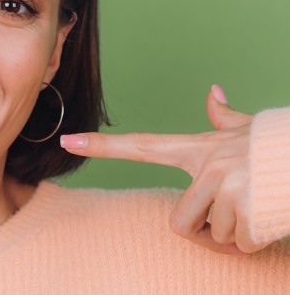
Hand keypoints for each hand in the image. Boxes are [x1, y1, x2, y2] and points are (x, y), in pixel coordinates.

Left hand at [60, 85, 264, 255]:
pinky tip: (265, 220)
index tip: (68, 139)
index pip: (140, 145)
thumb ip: (224, 118)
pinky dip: (253, 243)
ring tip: (252, 210)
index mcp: (196, 149)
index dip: (102, 145)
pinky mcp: (246, 211)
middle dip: (203, 231)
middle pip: (178, 221)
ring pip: (213, 236)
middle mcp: (205, 166)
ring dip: (235, 235)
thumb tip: (213, 92)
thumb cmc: (276, 147)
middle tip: (227, 219)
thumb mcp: (247, 130)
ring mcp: (224, 187)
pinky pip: (238, 244)